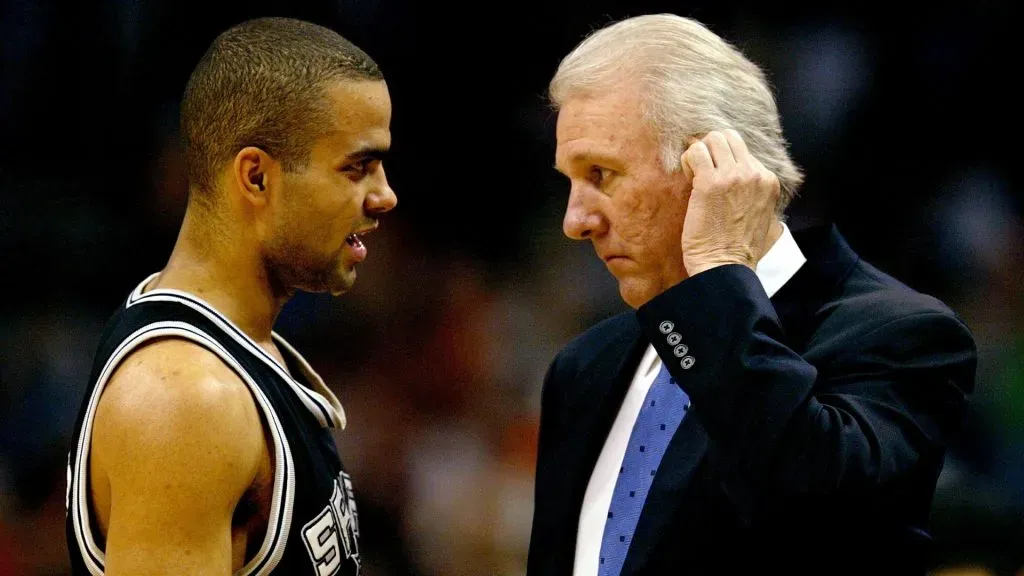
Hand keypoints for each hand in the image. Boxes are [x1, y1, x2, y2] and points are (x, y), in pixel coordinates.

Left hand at [680, 129, 780, 276]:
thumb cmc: (737, 248)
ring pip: (712, 139)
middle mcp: (754, 173)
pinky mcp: (710, 182)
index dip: (723, 159)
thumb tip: (739, 178)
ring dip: (698, 152)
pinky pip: (694, 152)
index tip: (713, 174)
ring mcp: (733, 176)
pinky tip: (688, 179)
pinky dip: (687, 160)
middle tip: (700, 168)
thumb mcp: (761, 215)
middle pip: (728, 137)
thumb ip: (754, 192)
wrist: (725, 267)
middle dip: (710, 148)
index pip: (743, 150)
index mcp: (768, 181)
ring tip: (694, 174)